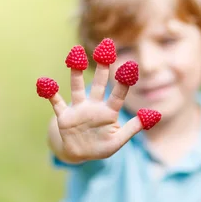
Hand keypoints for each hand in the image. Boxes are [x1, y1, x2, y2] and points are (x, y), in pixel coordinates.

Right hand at [37, 41, 159, 163]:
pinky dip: (50, 93)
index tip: (130, 67)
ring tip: (75, 54)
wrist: (79, 154)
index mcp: (109, 112)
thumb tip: (156, 114)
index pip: (118, 95)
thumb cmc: (101, 146)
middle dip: (103, 67)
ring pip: (77, 87)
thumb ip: (134, 128)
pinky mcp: (64, 116)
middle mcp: (94, 106)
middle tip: (106, 47)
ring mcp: (79, 110)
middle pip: (100, 84)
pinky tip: (45, 82)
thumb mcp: (118, 141)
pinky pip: (56, 103)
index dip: (124, 82)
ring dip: (76, 72)